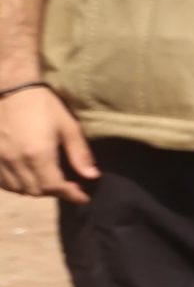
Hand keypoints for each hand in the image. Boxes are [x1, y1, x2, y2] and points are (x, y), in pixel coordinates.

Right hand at [0, 85, 96, 202]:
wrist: (9, 89)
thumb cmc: (41, 104)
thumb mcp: (67, 125)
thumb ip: (79, 153)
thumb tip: (92, 176)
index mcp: (37, 154)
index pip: (54, 187)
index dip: (71, 195)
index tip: (83, 197)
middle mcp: (15, 161)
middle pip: (35, 191)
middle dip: (54, 192)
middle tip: (68, 185)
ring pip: (18, 189)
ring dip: (35, 189)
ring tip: (48, 180)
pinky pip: (3, 182)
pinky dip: (17, 184)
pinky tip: (27, 175)